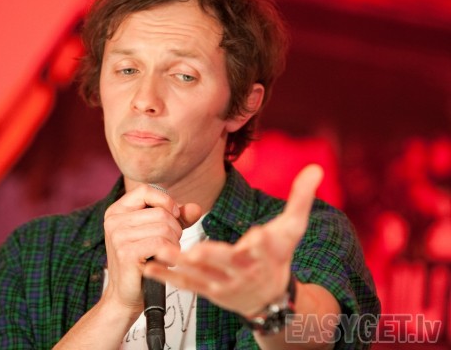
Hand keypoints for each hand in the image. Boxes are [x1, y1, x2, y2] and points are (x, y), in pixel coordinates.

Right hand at [101, 184, 199, 314]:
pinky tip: (163, 261)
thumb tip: (196, 208)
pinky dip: (169, 253)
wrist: (126, 294)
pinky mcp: (126, 252)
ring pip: (164, 227)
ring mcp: (118, 236)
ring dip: (173, 243)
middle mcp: (114, 220)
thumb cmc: (143, 262)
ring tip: (164, 254)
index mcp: (117, 210)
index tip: (174, 217)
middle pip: (161, 212)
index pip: (146, 190)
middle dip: (174, 229)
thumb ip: (177, 218)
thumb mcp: (159, 233)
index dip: (166, 202)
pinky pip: (161, 243)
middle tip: (168, 245)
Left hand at [143, 164, 323, 317]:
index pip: (266, 247)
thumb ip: (301, 199)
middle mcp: (244, 271)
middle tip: (194, 250)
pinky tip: (150, 266)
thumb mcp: (292, 228)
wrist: (270, 297)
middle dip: (212, 256)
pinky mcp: (208, 290)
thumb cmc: (279, 257)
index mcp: (265, 254)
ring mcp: (224, 283)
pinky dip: (168, 276)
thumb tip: (316, 168)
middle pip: (229, 263)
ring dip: (180, 265)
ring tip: (159, 252)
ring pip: (201, 274)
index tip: (258, 235)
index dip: (262, 241)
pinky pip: (187, 284)